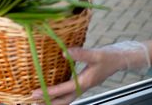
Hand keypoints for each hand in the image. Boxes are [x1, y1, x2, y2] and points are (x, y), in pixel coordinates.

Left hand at [31, 42, 150, 104]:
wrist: (119, 59)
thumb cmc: (108, 57)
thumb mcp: (96, 54)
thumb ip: (81, 54)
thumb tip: (65, 52)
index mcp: (85, 82)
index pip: (64, 90)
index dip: (50, 92)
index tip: (36, 93)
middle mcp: (82, 86)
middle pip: (64, 100)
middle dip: (48, 101)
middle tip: (32, 100)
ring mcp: (82, 86)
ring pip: (66, 98)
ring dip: (52, 100)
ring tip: (38, 100)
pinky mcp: (81, 82)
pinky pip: (68, 92)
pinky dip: (58, 94)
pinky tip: (51, 92)